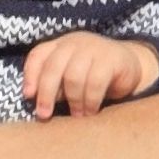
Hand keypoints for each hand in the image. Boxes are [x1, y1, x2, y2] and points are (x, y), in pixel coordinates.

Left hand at [20, 31, 158, 119]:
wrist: (129, 64)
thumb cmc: (92, 74)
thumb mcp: (70, 77)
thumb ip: (55, 85)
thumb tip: (40, 105)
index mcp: (59, 46)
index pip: (38, 56)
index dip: (30, 75)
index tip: (28, 96)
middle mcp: (73, 43)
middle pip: (52, 67)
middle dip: (46, 94)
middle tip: (45, 115)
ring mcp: (93, 48)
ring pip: (73, 76)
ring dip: (73, 100)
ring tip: (77, 115)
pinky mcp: (112, 58)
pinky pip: (95, 82)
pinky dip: (90, 100)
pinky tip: (90, 111)